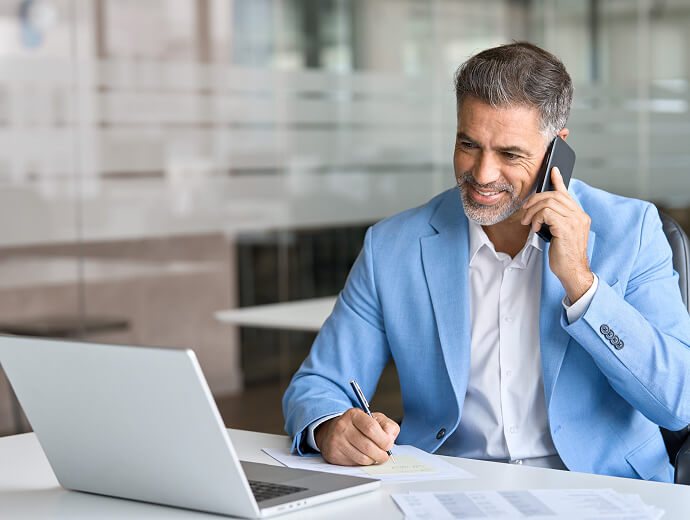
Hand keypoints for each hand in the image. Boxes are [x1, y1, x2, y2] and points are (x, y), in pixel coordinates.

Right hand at [314, 408, 399, 465]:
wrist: (334, 430)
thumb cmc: (358, 426)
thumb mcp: (375, 419)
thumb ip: (388, 426)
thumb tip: (390, 439)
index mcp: (354, 414)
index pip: (371, 428)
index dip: (384, 440)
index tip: (388, 444)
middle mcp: (343, 426)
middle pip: (368, 446)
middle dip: (381, 454)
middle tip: (384, 454)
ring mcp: (336, 441)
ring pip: (363, 458)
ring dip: (373, 460)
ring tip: (374, 455)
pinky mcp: (334, 455)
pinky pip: (355, 464)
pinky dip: (363, 463)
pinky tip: (363, 456)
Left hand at [521, 167, 593, 301]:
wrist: (572, 271)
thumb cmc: (564, 255)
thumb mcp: (559, 234)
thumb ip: (555, 220)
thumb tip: (541, 210)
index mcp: (579, 215)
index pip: (567, 193)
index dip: (558, 181)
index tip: (552, 170)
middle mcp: (580, 215)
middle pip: (554, 195)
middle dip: (535, 200)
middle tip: (524, 211)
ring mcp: (575, 221)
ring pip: (549, 202)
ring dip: (533, 211)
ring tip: (528, 222)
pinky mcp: (567, 228)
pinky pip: (547, 213)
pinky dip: (537, 218)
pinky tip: (535, 228)